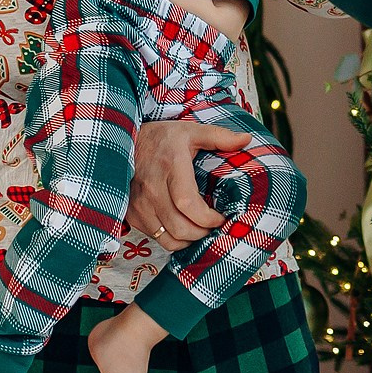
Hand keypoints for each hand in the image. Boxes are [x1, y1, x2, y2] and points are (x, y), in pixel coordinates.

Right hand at [130, 120, 255, 250]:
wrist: (125, 142)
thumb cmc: (162, 138)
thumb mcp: (191, 131)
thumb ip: (219, 136)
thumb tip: (246, 140)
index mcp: (171, 167)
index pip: (188, 203)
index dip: (207, 218)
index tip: (221, 218)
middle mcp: (152, 188)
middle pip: (180, 227)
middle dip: (203, 233)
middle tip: (214, 226)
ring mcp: (141, 204)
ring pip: (169, 238)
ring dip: (190, 240)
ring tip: (201, 229)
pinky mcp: (133, 214)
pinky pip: (157, 238)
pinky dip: (174, 240)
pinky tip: (183, 230)